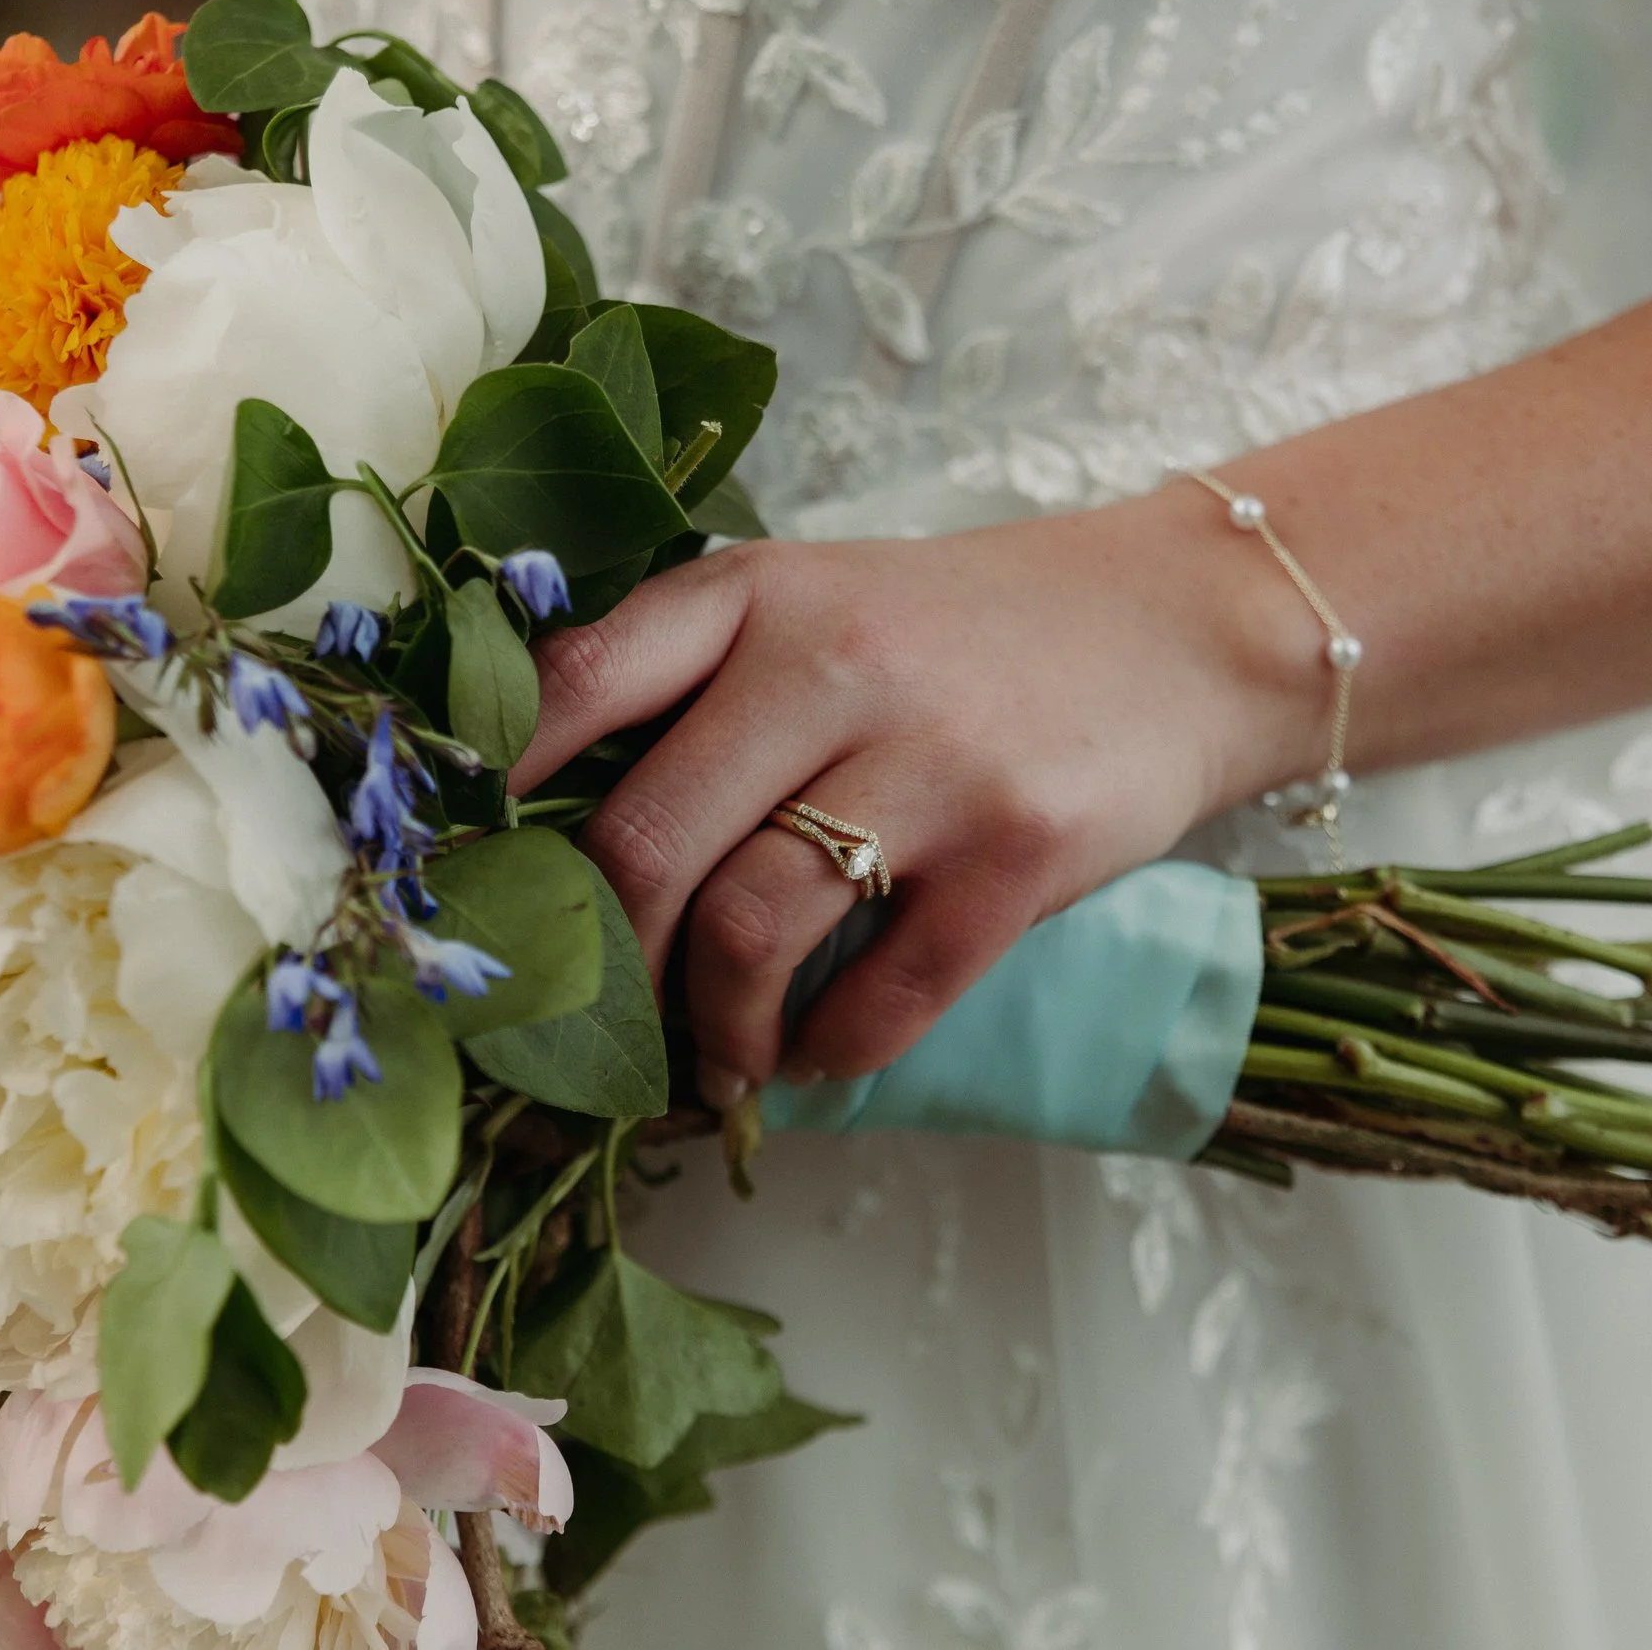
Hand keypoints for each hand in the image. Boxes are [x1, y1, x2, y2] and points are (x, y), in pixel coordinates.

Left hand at [507, 488, 1323, 1107]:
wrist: (1186, 626)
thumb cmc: (968, 634)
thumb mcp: (821, 603)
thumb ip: (698, 682)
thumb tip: (553, 835)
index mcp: (754, 594)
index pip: (569, 690)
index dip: (490, 807)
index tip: (465, 889)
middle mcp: (832, 663)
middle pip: (645, 847)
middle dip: (600, 968)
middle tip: (601, 1020)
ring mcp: (932, 761)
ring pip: (749, 932)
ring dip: (710, 1030)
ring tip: (716, 1057)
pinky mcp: (1021, 854)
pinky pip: (884, 997)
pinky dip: (828, 1051)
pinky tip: (818, 1051)